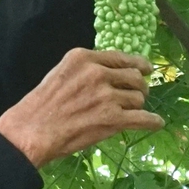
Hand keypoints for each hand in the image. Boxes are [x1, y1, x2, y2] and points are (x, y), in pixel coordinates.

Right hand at [0, 48, 162, 168]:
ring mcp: (107, 96)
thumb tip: (111, 73)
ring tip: (131, 113)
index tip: (146, 68)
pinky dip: (152, 121)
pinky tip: (155, 123)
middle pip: (134, 77)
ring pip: (138, 98)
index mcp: (83, 58)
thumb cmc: (41, 104)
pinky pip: (143, 118)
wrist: (32, 130)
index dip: (137, 64)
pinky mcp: (112, 119)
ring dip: (138, 106)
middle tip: (138, 95)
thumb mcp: (61, 73)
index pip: (120, 58)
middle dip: (139, 87)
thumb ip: (86, 69)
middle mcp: (98, 73)